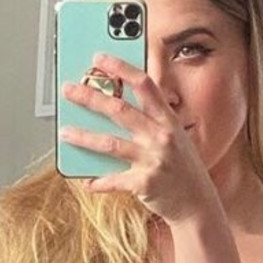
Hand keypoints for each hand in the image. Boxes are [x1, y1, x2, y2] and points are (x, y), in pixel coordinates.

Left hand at [59, 50, 217, 223]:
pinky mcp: (144, 184)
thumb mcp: (175, 138)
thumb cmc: (182, 169)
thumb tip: (112, 110)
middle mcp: (161, 136)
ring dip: (84, 137)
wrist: (197, 204)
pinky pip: (113, 181)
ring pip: (110, 144)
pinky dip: (98, 182)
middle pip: (119, 110)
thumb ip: (150, 122)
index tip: (99, 58)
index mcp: (168, 120)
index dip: (121, 68)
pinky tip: (86, 181)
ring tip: (65, 133)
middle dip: (90, 97)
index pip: (144, 85)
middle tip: (69, 89)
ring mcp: (153, 160)